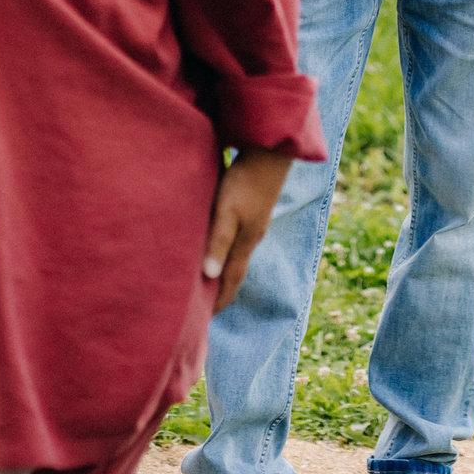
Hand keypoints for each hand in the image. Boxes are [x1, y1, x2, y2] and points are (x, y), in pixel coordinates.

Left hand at [202, 147, 292, 312]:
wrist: (269, 154)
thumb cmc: (244, 182)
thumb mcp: (227, 212)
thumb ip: (218, 242)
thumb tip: (209, 276)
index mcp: (245, 243)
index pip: (230, 281)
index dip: (218, 301)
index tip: (205, 320)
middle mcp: (250, 238)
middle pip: (234, 271)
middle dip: (221, 291)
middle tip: (205, 307)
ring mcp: (253, 224)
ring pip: (235, 255)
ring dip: (223, 270)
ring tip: (209, 280)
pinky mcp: (251, 210)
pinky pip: (235, 239)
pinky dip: (225, 250)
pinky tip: (219, 244)